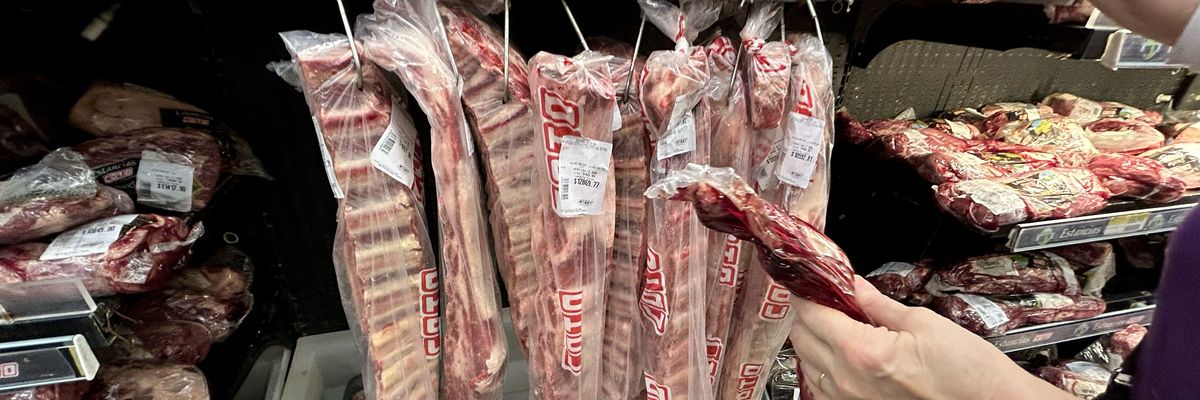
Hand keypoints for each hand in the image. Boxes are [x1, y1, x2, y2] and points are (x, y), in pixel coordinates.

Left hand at [789, 276, 1074, 399]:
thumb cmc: (970, 374)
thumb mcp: (923, 323)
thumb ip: (876, 303)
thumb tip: (850, 282)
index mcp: (862, 352)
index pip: (810, 313)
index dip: (808, 291)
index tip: (813, 278)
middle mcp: (847, 382)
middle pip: (801, 337)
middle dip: (809, 312)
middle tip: (829, 296)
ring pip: (808, 364)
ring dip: (814, 339)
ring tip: (840, 324)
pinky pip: (822, 388)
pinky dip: (824, 367)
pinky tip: (845, 354)